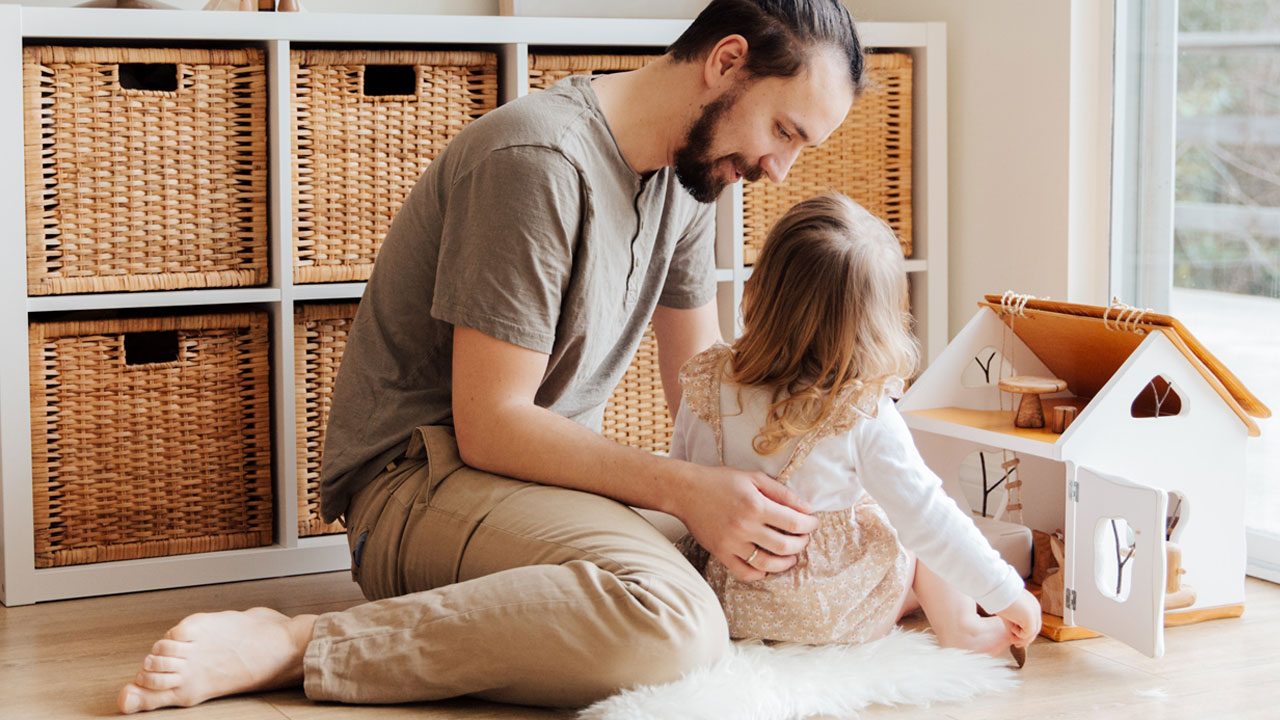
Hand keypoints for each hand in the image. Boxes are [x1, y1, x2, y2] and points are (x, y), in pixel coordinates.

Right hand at [673, 464, 818, 580]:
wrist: (686, 491)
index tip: (813, 523)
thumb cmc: (721, 481)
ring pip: (768, 563)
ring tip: (790, 555)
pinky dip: (762, 572)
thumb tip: (807, 509)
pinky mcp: (721, 553)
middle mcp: (745, 527)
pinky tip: (768, 565)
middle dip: (801, 543)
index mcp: (755, 505)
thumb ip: (782, 493)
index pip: (793, 522)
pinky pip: (746, 572)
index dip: (809, 525)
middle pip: (785, 546)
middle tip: (803, 538)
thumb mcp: (754, 478)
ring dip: (786, 562)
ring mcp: (732, 543)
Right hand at [995, 589, 1041, 647]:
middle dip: (1025, 639)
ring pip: (1033, 633)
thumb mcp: (1007, 614)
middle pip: (1034, 629)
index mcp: (1030, 605)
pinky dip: (1019, 634)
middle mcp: (1035, 608)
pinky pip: (1028, 632)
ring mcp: (1034, 612)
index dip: (1025, 634)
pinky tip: (1012, 627)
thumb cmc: (998, 597)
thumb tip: (1014, 639)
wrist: (996, 589)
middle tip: (1015, 644)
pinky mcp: (1031, 617)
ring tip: (1012, 638)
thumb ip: (1012, 626)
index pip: (1032, 623)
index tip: (1016, 640)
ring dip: (1021, 638)